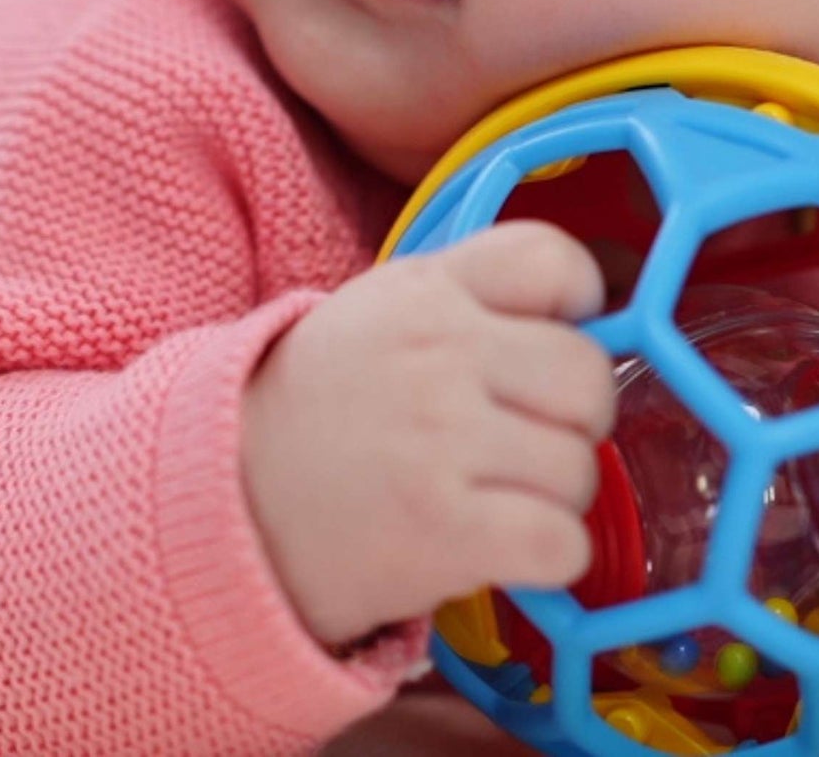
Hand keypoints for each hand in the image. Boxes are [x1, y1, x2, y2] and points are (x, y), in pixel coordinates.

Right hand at [241, 221, 618, 647]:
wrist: (225, 503)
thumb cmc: (322, 408)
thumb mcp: (381, 312)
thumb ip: (474, 297)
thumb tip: (593, 314)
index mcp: (426, 290)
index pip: (552, 260)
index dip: (578, 304)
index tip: (554, 342)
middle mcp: (438, 355)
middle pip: (588, 377)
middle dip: (574, 419)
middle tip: (528, 440)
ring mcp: (441, 441)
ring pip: (580, 469)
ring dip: (554, 497)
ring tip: (496, 497)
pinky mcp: (445, 532)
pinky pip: (563, 545)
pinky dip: (548, 558)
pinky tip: (503, 547)